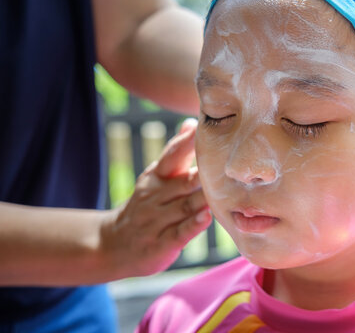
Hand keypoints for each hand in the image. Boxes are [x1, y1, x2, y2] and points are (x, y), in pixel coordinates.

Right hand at [100, 119, 211, 277]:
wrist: (113, 245)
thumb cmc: (146, 206)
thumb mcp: (155, 178)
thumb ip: (175, 153)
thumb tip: (191, 123)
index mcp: (156, 177)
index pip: (172, 156)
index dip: (187, 143)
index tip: (204, 130)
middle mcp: (155, 196)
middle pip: (184, 181)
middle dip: (205, 172)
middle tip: (228, 163)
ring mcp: (157, 220)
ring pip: (185, 206)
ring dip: (204, 198)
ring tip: (225, 190)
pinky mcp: (161, 243)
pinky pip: (179, 232)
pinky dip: (193, 225)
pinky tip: (207, 217)